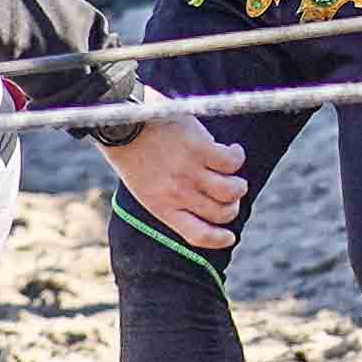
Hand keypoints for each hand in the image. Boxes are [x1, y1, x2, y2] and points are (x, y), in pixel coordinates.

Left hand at [103, 112, 249, 249]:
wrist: (122, 122)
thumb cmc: (133, 152)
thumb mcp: (144, 188)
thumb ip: (170, 199)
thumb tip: (201, 204)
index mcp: (162, 207)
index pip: (198, 235)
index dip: (219, 239)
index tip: (229, 237)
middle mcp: (178, 194)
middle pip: (222, 212)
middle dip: (232, 206)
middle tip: (231, 192)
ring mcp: (190, 171)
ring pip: (232, 190)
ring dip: (239, 184)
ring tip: (233, 172)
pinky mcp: (200, 148)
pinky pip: (232, 162)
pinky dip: (237, 156)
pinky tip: (233, 149)